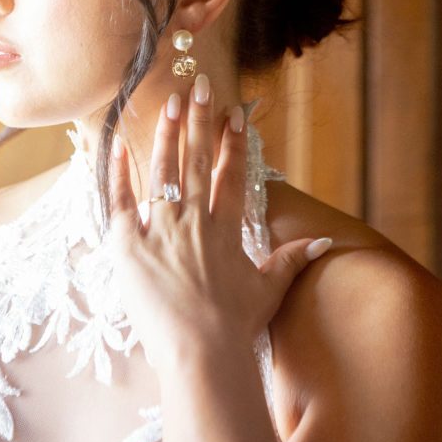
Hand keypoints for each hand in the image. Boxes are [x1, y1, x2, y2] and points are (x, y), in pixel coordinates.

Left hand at [108, 73, 331, 375]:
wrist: (200, 355)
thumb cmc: (234, 327)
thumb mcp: (267, 290)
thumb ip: (292, 259)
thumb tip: (324, 242)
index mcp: (225, 229)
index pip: (231, 174)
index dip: (233, 142)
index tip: (234, 113)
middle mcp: (193, 220)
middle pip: (198, 160)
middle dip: (199, 121)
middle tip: (199, 87)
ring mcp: (160, 229)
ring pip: (163, 171)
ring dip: (167, 135)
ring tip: (169, 103)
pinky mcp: (128, 244)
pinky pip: (120, 200)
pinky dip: (117, 173)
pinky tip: (117, 144)